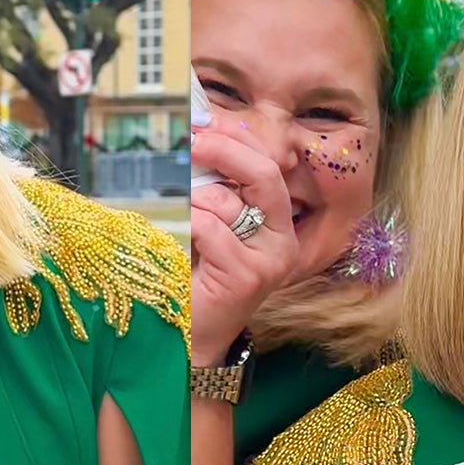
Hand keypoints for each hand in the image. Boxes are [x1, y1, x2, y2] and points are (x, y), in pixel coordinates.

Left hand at [187, 127, 299, 371]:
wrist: (193, 339)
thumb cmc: (198, 278)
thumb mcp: (211, 228)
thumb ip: (214, 190)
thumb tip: (196, 134)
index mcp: (280, 225)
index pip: (268, 167)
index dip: (237, 141)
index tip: (201, 125)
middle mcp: (284, 241)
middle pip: (263, 175)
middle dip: (224, 150)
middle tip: (191, 140)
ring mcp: (270, 261)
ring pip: (225, 202)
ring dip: (191, 203)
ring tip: (179, 224)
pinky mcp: (247, 276)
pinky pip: (210, 228)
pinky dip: (187, 225)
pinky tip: (181, 241)